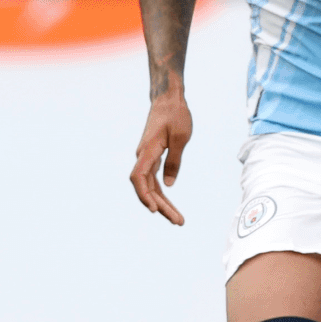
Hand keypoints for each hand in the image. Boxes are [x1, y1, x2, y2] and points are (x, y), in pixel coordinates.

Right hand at [130, 94, 190, 225]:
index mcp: (148, 150)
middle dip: (161, 206)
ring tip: (177, 219)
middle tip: (178, 222)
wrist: (168, 99)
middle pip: (147, 187)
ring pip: (151, 185)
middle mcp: (143, 156)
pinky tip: (168, 204)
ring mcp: (147, 157)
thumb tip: (168, 185)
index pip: (139, 177)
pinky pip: (153, 179)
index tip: (154, 209)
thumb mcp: (181, 138)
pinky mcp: (153, 156)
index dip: (144, 195)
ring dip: (162, 203)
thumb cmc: (176, 114)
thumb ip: (174, 161)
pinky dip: (161, 192)